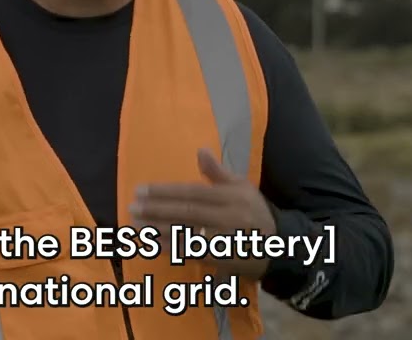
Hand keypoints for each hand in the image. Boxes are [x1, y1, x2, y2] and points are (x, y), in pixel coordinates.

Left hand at [129, 148, 276, 278]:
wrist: (279, 246)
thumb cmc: (254, 212)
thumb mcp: (241, 187)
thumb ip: (217, 172)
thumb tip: (200, 151)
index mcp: (231, 197)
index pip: (192, 192)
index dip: (164, 191)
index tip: (140, 190)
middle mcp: (227, 218)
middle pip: (186, 213)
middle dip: (156, 209)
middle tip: (132, 206)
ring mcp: (224, 241)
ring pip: (186, 234)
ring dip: (157, 229)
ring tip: (136, 222)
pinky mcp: (220, 259)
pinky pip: (191, 253)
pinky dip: (170, 248)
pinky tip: (152, 243)